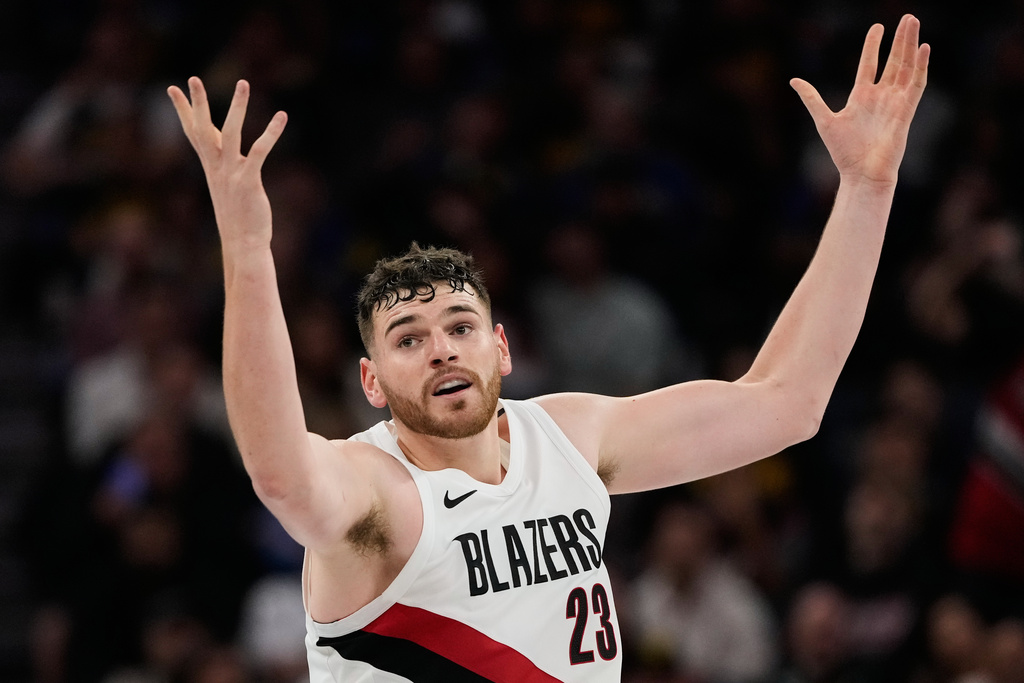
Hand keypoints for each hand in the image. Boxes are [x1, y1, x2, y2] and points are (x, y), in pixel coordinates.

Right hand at [167, 78, 286, 255]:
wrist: (243, 243)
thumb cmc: (238, 217)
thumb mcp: (227, 188)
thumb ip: (225, 169)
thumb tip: (225, 156)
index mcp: (210, 166)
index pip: (193, 133)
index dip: (184, 110)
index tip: (173, 88)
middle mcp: (216, 167)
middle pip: (204, 129)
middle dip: (198, 103)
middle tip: (192, 77)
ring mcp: (231, 173)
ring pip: (232, 133)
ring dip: (237, 107)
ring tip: (243, 83)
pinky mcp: (249, 180)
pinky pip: (260, 151)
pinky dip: (271, 133)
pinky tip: (281, 116)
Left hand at [791, 14, 929, 187]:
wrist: (862, 173)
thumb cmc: (844, 152)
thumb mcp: (824, 120)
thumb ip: (812, 98)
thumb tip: (794, 80)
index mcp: (861, 97)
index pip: (869, 64)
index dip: (873, 45)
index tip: (878, 27)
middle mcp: (881, 96)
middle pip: (893, 61)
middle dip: (899, 40)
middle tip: (906, 18)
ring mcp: (895, 102)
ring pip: (906, 67)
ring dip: (911, 45)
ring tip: (913, 22)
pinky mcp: (906, 110)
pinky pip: (916, 84)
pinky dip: (921, 66)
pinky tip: (923, 48)